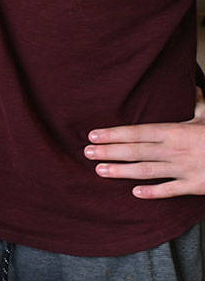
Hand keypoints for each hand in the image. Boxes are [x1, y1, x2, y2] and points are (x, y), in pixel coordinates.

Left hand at [85, 89, 204, 198]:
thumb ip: (198, 104)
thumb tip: (194, 87)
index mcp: (176, 131)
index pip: (138, 132)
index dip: (114, 134)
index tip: (93, 136)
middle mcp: (176, 150)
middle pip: (136, 151)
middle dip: (109, 152)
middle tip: (86, 153)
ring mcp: (185, 168)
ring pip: (147, 170)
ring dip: (122, 171)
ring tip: (100, 171)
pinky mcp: (196, 185)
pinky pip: (171, 190)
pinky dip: (154, 192)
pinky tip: (135, 192)